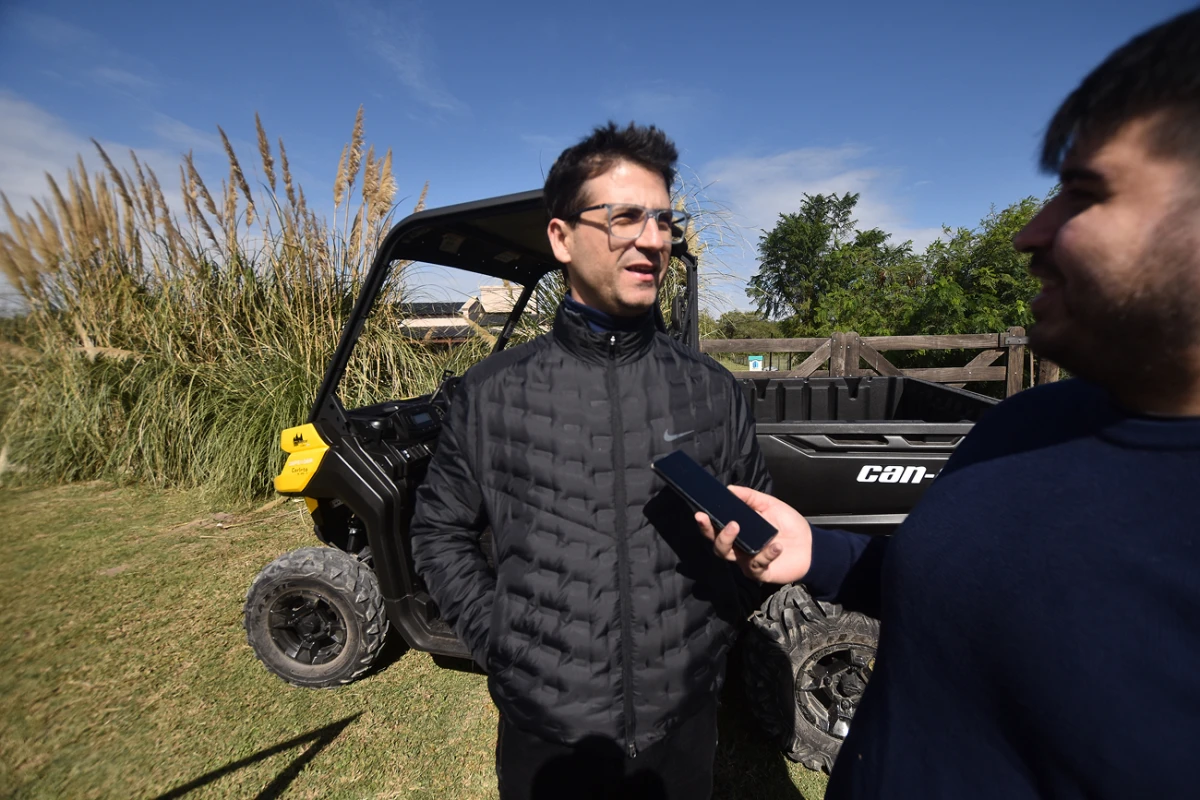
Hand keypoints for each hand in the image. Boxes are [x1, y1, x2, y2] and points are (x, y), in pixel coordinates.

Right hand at [695, 485, 812, 583]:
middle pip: (718, 546)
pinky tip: (777, 546)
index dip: (706, 524)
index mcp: (739, 532)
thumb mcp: (769, 505)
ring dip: (732, 541)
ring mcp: (748, 562)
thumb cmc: (788, 525)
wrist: (811, 545)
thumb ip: (750, 497)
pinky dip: (766, 554)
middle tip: (727, 523)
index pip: (716, 530)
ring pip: (729, 556)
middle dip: (715, 534)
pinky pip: (757, 565)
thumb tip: (729, 488)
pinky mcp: (761, 572)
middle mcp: (739, 548)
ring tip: (740, 527)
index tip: (700, 514)